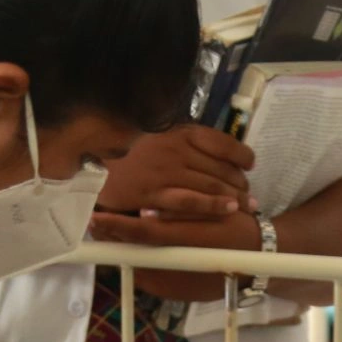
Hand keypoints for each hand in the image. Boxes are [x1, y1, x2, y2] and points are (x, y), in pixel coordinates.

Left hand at [83, 206, 266, 302]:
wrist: (262, 262)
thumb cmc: (239, 229)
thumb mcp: (215, 211)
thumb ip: (180, 214)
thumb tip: (146, 214)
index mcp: (189, 244)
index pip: (143, 234)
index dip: (117, 226)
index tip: (95, 218)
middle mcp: (181, 269)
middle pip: (136, 255)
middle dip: (115, 239)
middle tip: (98, 225)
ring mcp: (179, 287)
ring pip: (141, 269)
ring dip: (127, 252)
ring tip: (114, 236)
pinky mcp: (180, 295)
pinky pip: (153, 280)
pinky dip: (142, 265)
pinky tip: (140, 252)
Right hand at [98, 123, 253, 217]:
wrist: (90, 161)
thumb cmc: (126, 149)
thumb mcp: (157, 134)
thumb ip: (182, 140)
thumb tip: (211, 150)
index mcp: (178, 132)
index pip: (222, 142)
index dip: (241, 155)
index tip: (250, 164)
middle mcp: (176, 149)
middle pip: (221, 167)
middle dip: (240, 182)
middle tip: (251, 193)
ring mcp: (166, 171)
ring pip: (211, 184)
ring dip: (234, 196)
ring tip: (248, 205)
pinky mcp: (155, 193)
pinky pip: (190, 201)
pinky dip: (213, 205)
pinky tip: (229, 209)